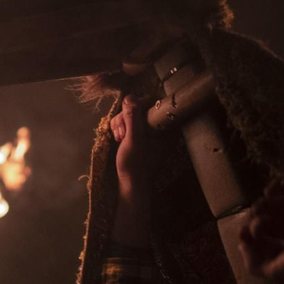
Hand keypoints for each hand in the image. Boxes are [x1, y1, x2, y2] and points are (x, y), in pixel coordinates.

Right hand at [109, 97, 157, 246]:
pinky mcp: (139, 136)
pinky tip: (118, 139)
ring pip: (131, 115)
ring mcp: (148, 132)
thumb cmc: (135, 166)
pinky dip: (120, 129)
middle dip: (125, 119)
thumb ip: (133, 118)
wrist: (131, 187)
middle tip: (121, 136)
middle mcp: (159, 127)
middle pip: (138, 107)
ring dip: (120, 124)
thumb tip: (130, 97)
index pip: (152, 103)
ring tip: (119, 140)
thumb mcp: (133, 140)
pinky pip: (128, 123)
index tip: (127, 122)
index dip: (136, 108)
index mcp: (165, 127)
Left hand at [236, 182, 283, 283]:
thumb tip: (242, 245)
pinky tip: (270, 191)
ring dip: (262, 205)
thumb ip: (254, 265)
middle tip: (259, 226)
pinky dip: (276, 187)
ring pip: (272, 204)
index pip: (262, 237)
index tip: (243, 235)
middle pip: (265, 218)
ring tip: (264, 210)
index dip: (249, 234)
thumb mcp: (276, 273)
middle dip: (255, 222)